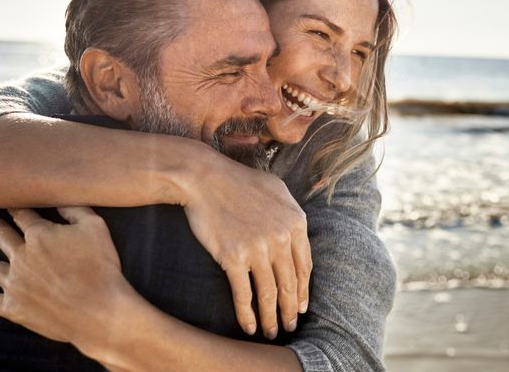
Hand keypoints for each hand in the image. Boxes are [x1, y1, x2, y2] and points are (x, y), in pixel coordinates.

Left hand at [0, 207, 135, 354]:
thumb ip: (75, 209)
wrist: (97, 311)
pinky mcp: (12, 307)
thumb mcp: (95, 227)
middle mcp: (21, 256)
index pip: (22, 215)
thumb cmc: (100, 267)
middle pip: (3, 237)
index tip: (12, 204)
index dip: (16, 208)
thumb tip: (58, 196)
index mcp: (39, 235)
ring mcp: (14, 283)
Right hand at [180, 153, 311, 338]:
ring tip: (272, 331)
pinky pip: (244, 294)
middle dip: (291, 309)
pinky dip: (247, 314)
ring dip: (272, 317)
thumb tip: (298, 236)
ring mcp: (257, 249)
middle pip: (289, 283)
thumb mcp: (277, 190)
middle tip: (290, 325)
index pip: (305, 266)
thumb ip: (291, 214)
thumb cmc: (238, 181)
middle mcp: (281, 238)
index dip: (303, 290)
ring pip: (269, 293)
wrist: (204, 178)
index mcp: (296, 222)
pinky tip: (249, 327)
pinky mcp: (233, 258)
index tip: (301, 305)